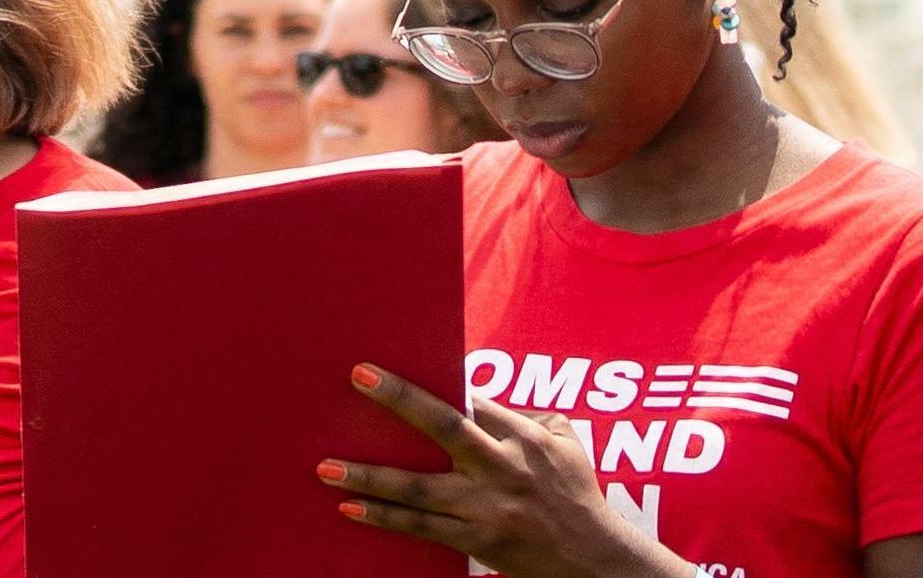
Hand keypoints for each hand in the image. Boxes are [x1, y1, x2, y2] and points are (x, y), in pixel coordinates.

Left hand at [324, 368, 685, 577]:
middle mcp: (502, 468)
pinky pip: (422, 527)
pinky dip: (384, 518)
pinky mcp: (476, 540)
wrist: (595, 560)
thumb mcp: (562, 440)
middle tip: (360, 377)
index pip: (471, 399)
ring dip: (370, 476)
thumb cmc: (575, 491)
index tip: (393, 363)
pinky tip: (350, 508)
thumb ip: (519, 414)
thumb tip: (473, 391)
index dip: (433, 381)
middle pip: (446, 428)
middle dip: (402, 400)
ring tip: (327, 466)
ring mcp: (486, 508)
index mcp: (522, 436)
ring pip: (420, 489)